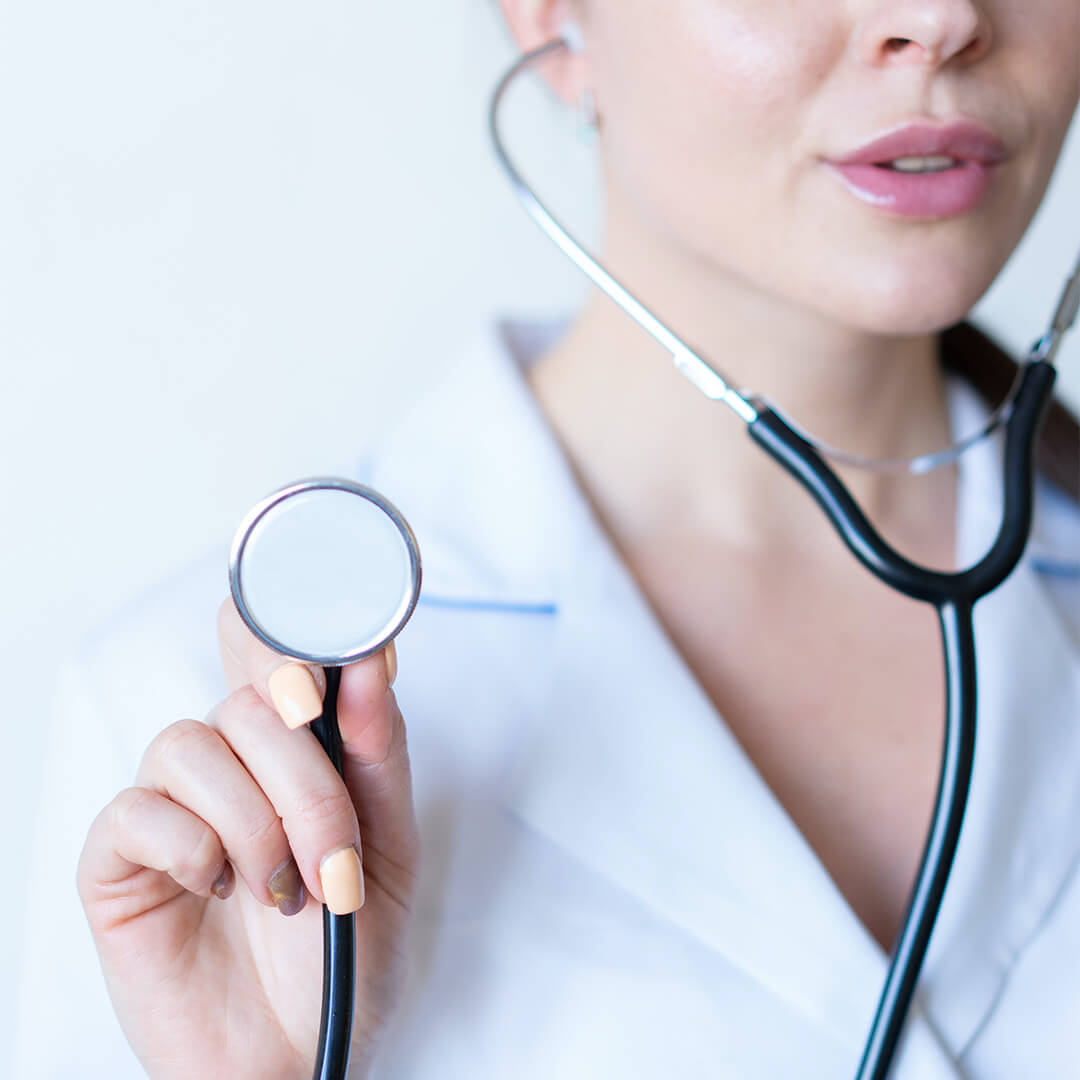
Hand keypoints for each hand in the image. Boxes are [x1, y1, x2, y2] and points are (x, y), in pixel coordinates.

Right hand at [77, 597, 418, 1078]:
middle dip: (304, 777)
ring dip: (255, 822)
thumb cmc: (347, 951)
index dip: (286, 630)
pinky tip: (219, 891)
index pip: (270, 645)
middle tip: (336, 854)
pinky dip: (192, 848)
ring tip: (287, 892)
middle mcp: (233, 763)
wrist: (301, 1059)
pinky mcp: (119, 861)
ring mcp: (172, 807)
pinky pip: (137, 811)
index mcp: (296, 747)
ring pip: (191, 743)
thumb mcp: (390, 848)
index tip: (326, 670)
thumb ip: (378, 752)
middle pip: (248, 698)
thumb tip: (369, 660)